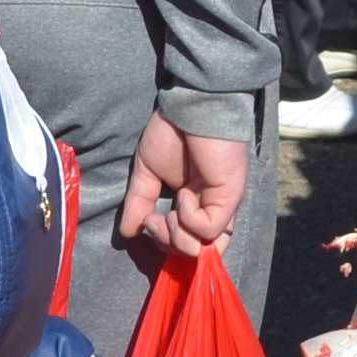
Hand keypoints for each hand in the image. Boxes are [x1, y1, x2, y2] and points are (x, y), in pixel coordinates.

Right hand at [119, 120, 248, 261]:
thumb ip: (139, 203)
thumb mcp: (148, 172)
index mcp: (195, 203)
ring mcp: (223, 204)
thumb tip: (127, 233)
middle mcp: (211, 207)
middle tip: (154, 222)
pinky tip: (183, 194)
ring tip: (169, 214)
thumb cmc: (172, 132)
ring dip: (179, 239)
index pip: (187, 242)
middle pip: (196, 251)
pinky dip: (188, 218)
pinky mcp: (229, 196)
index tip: (147, 223)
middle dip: (169, 245)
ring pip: (206, 247)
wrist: (191, 105)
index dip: (166, 243)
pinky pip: (207, 228)